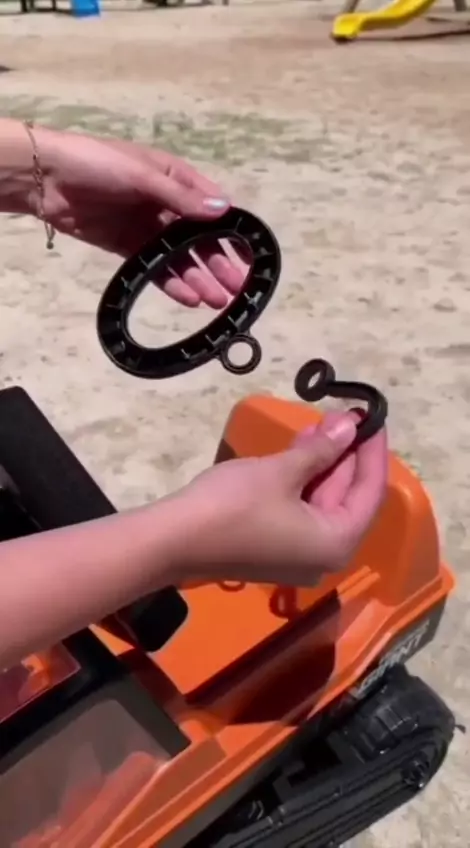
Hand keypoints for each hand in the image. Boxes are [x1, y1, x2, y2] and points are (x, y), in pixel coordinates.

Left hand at [39, 127, 245, 307]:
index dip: (233, 232)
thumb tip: (224, 211)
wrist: (46, 179)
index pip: (213, 208)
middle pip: (199, 239)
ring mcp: (147, 228)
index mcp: (176, 179)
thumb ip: (182, 198)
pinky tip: (188, 298)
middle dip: (218, 263)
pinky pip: (155, 267)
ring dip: (198, 278)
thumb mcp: (144, 176)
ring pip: (180, 257)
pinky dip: (171, 283)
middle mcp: (167, 205)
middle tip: (236, 289)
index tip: (250, 256)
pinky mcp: (128, 247)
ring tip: (216, 302)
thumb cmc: (98, 164)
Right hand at [180, 411, 387, 585]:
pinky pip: (300, 512)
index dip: (372, 451)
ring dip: (321, 465)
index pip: (370, 491)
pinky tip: (298, 451)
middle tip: (343, 415)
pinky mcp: (274, 549)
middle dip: (345, 455)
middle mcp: (324, 556)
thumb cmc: (232, 504)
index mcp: (336, 542)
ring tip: (321, 425)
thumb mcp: (280, 471)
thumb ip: (320, 450)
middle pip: (347, 499)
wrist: (172, 541)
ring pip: (321, 503)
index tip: (373, 418)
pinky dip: (302, 482)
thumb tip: (349, 426)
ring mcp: (297, 556)